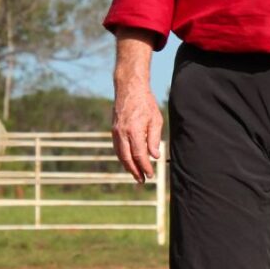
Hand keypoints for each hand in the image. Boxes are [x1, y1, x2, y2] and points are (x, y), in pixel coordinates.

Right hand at [110, 29, 165, 182]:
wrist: (129, 88)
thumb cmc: (146, 103)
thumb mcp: (156, 120)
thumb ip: (154, 139)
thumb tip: (154, 156)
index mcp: (134, 131)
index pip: (139, 155)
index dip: (145, 167)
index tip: (150, 175)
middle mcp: (122, 133)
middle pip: (127, 158)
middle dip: (134, 171)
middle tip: (142, 180)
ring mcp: (116, 131)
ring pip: (120, 154)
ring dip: (127, 166)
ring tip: (136, 174)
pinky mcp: (113, 129)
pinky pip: (117, 147)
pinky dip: (122, 157)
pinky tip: (128, 161)